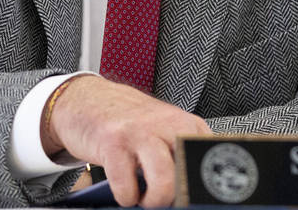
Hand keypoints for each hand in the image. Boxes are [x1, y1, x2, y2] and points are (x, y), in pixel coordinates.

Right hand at [42, 75, 211, 207]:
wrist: (86, 98)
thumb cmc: (128, 120)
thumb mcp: (163, 129)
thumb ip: (181, 153)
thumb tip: (195, 193)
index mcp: (186, 124)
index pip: (210, 162)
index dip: (202, 188)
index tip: (193, 197)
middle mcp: (167, 124)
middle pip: (190, 176)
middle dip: (177, 198)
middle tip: (165, 198)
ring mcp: (140, 131)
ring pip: (164, 183)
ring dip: (153, 201)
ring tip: (145, 197)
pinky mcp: (113, 142)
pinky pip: (127, 189)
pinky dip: (126, 197)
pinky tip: (123, 185)